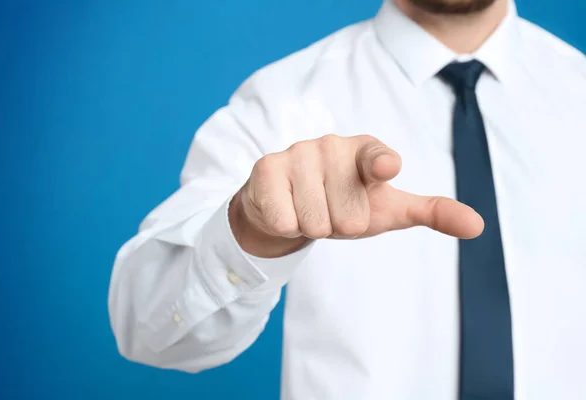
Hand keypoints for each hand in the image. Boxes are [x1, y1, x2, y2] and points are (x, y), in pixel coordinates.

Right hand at [229, 134, 483, 257]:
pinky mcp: (266, 169)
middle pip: (347, 217)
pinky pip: (285, 220)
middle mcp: (331, 146)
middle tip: (329, 210)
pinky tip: (284, 208)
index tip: (387, 168)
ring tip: (307, 208)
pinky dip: (286, 226)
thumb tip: (478, 226)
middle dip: (339, 225)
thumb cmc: (343, 204)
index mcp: (365, 151)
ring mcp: (297, 153)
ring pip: (315, 222)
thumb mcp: (388, 210)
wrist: (289, 205)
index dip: (380, 164)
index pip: (375, 158)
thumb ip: (430, 212)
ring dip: (313, 226)